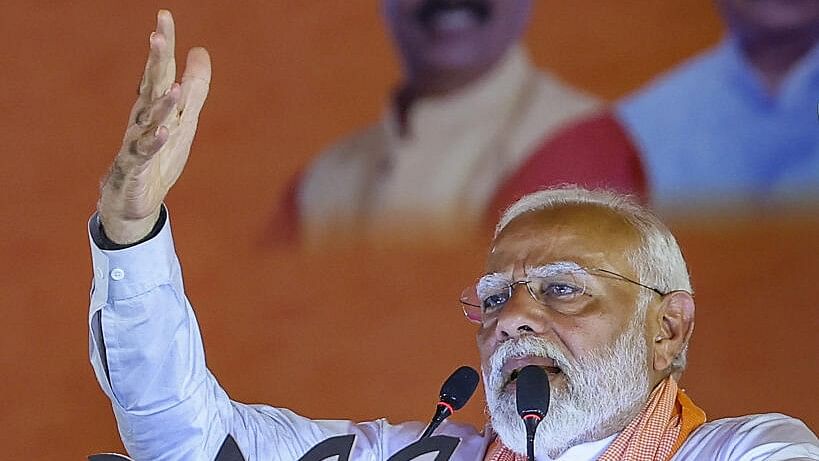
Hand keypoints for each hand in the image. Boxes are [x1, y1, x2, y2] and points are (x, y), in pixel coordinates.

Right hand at [98, 10, 210, 243]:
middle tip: (157, 37)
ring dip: (160, 104)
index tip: (164, 17)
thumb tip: (200, 51)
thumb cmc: (158, 157)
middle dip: (154, 63)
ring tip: (173, 87)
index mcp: (153, 105)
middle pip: (149, 87)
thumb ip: (194, 89)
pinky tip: (163, 131)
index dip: (163, 45)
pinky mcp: (133, 167)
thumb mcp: (183, 120)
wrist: (134, 201)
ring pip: (147, 120)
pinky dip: (152, 142)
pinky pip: (142, 153)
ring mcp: (135, 142)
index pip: (159, 70)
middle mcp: (141, 119)